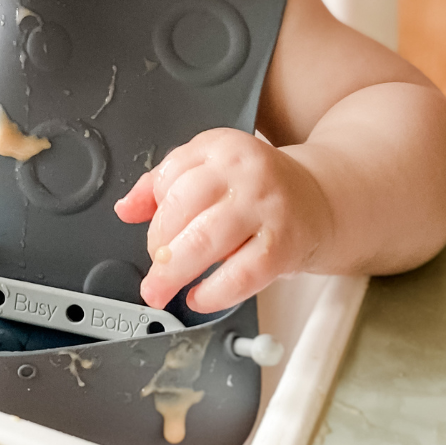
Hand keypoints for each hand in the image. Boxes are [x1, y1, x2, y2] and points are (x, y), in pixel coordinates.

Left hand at [114, 128, 332, 313]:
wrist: (319, 198)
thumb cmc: (255, 187)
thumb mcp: (208, 169)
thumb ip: (162, 184)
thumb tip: (126, 208)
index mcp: (218, 147)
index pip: (168, 175)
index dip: (153, 210)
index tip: (150, 232)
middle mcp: (242, 173)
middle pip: (181, 207)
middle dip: (158, 245)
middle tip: (153, 268)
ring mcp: (264, 207)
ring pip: (205, 241)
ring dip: (175, 272)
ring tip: (160, 289)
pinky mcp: (283, 245)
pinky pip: (241, 274)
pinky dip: (213, 293)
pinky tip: (198, 297)